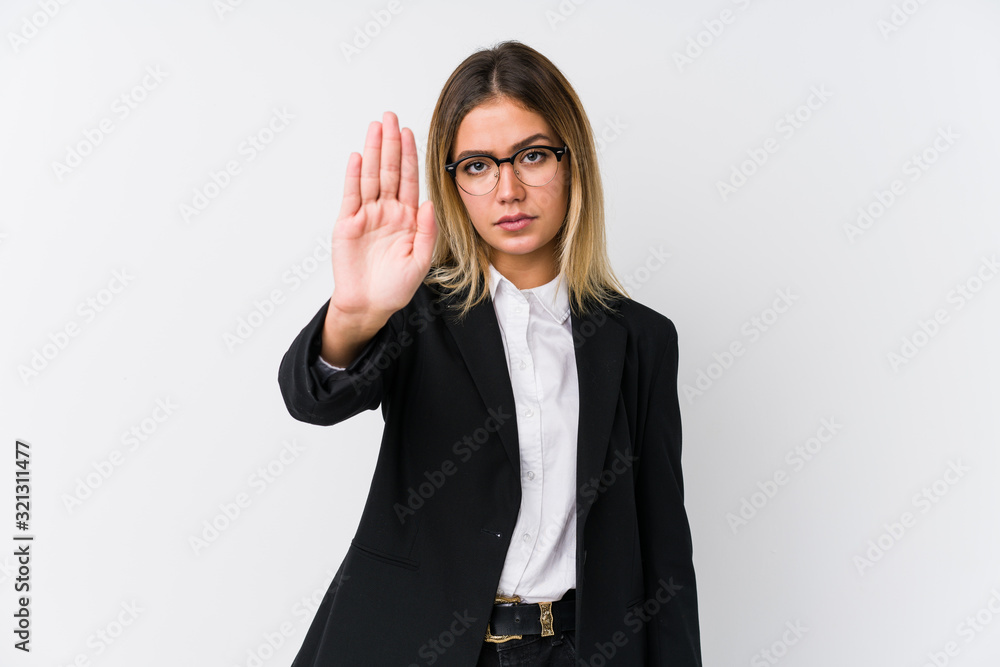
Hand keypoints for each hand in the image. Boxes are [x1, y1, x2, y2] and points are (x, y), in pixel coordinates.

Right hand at [329, 111, 436, 321]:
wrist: (369, 305)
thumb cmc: (396, 287)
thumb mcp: (420, 261)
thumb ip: (427, 231)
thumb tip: (430, 203)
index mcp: (408, 218)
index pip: (410, 180)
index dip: (410, 156)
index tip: (410, 132)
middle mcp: (387, 212)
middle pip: (390, 171)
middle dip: (391, 143)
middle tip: (390, 116)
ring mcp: (366, 216)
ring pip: (371, 177)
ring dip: (373, 151)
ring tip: (375, 127)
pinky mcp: (347, 224)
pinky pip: (352, 196)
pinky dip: (354, 176)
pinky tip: (358, 157)